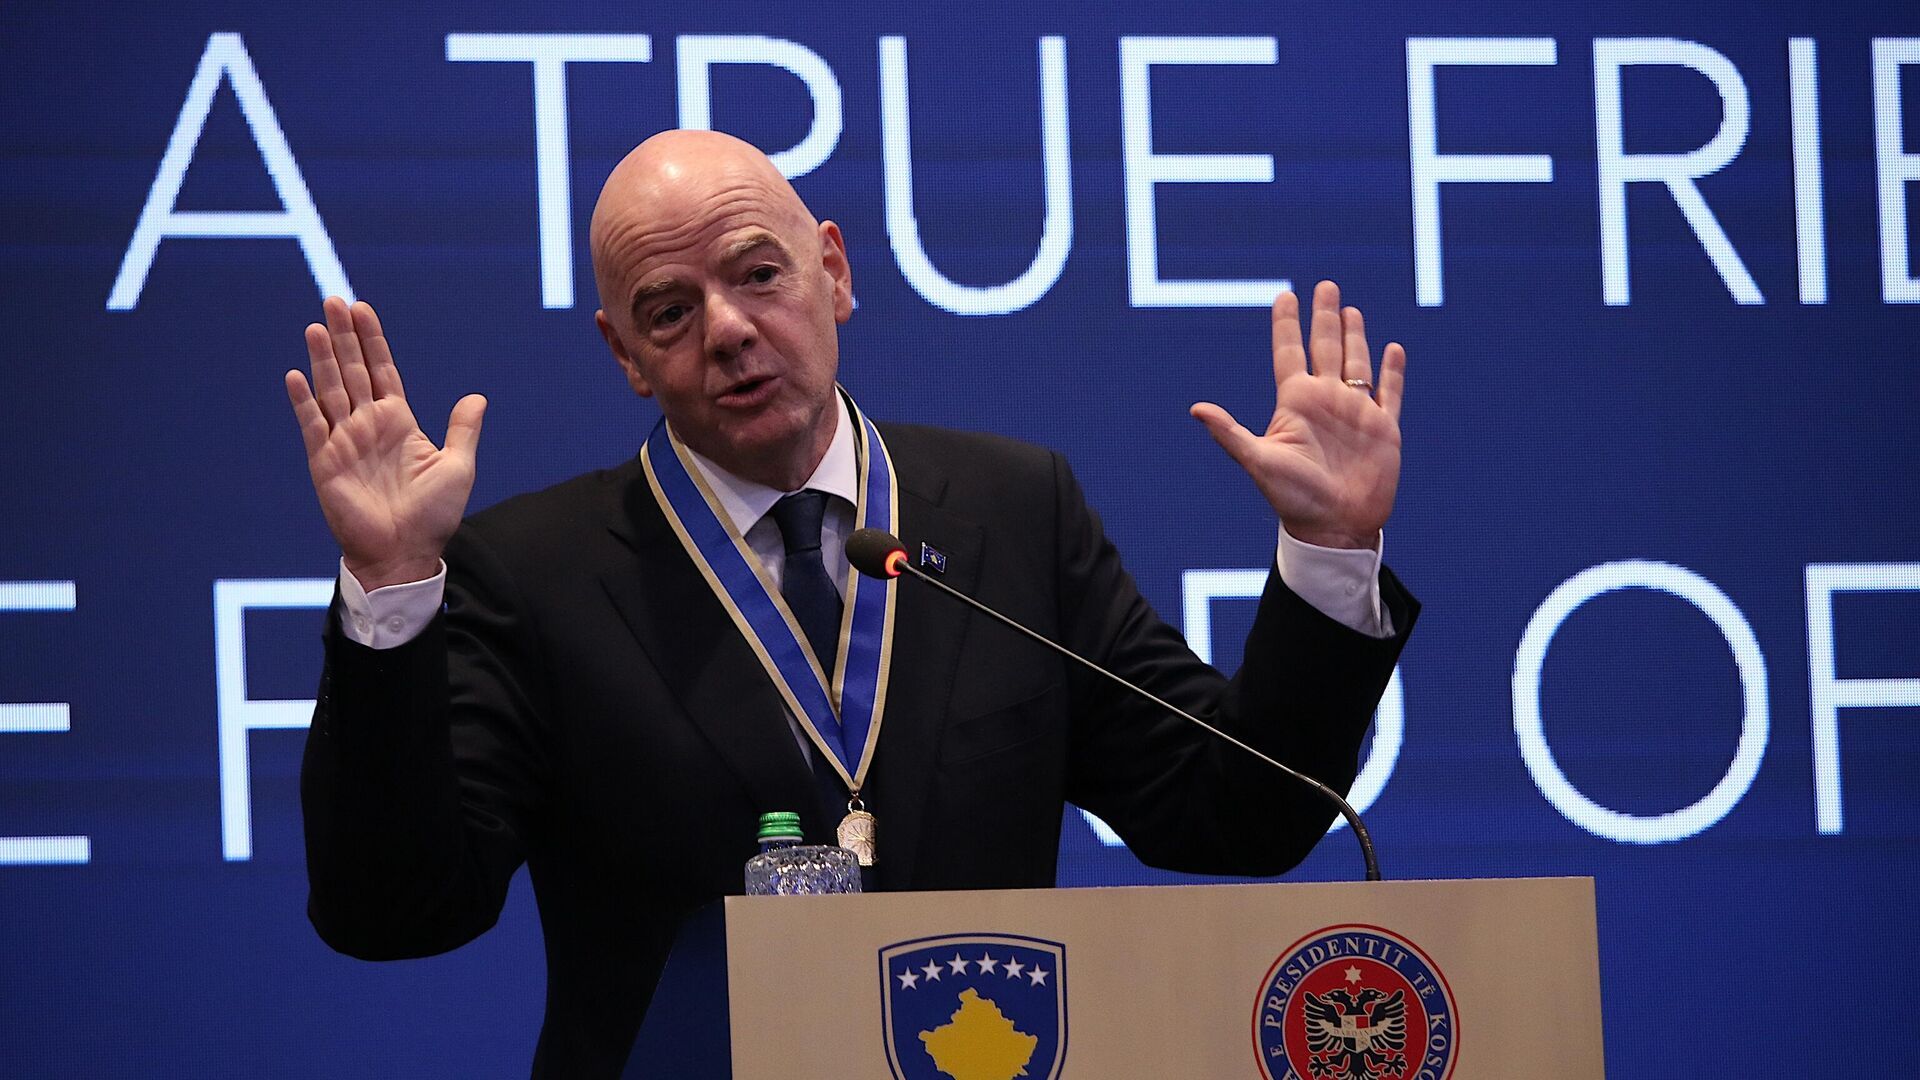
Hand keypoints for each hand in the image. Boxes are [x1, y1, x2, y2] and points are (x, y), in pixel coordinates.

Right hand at [285, 297, 486, 590]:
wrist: (405, 554)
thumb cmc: (433, 517)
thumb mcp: (458, 468)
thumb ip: (462, 430)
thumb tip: (477, 397)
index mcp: (399, 422)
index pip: (382, 371)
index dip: (372, 341)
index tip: (363, 309)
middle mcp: (368, 426)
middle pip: (352, 371)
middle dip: (344, 336)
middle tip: (332, 299)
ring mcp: (344, 441)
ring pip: (330, 389)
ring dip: (323, 358)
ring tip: (317, 326)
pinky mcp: (325, 462)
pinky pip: (312, 424)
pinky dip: (303, 400)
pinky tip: (296, 374)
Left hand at [1190, 280, 1405, 549]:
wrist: (1335, 529)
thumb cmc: (1293, 499)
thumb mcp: (1258, 461)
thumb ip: (1230, 433)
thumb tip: (1195, 408)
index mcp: (1295, 403)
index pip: (1289, 353)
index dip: (1287, 324)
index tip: (1285, 295)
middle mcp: (1325, 401)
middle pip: (1325, 348)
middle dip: (1325, 317)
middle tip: (1325, 285)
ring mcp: (1356, 413)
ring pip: (1357, 362)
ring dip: (1355, 336)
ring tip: (1349, 310)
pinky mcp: (1384, 428)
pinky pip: (1390, 392)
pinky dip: (1392, 371)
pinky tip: (1392, 349)